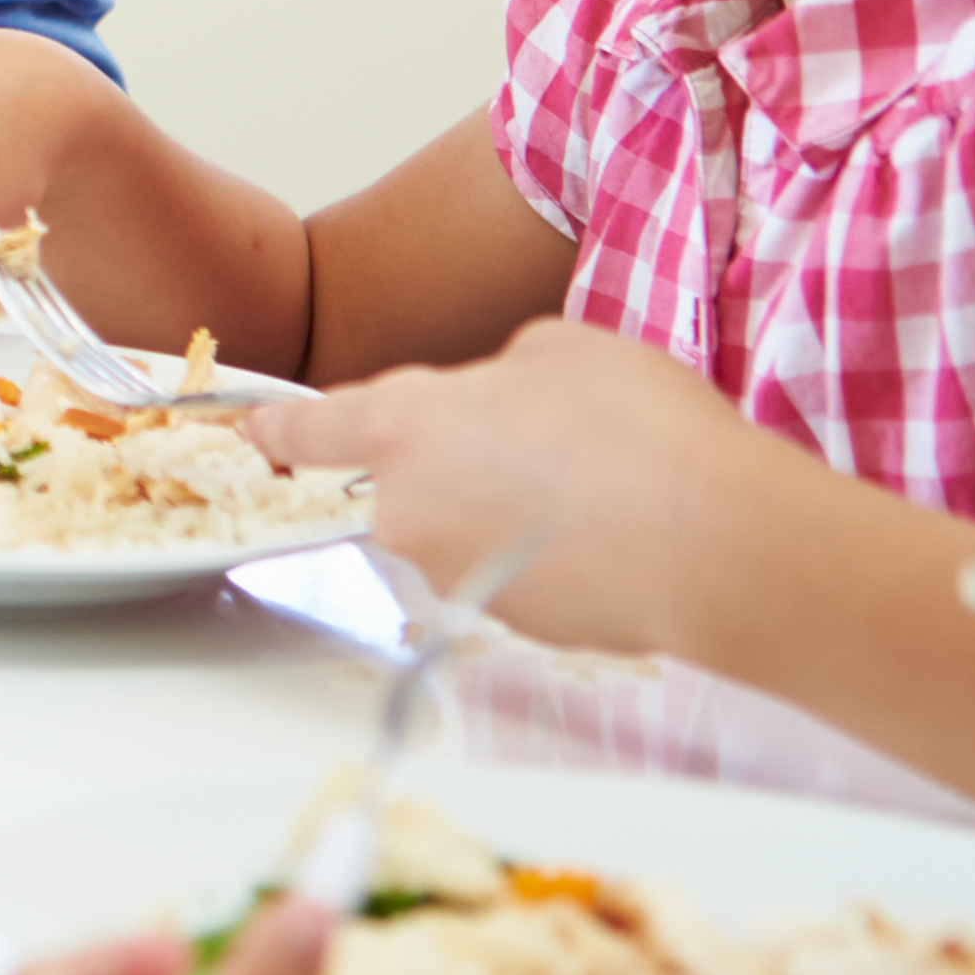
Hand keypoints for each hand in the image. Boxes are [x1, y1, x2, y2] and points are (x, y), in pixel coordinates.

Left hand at [245, 318, 791, 661]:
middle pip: (410, 481)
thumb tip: (499, 403)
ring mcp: (455, 576)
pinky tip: (612, 536)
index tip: (259, 432)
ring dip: (508, 510)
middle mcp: (409, 510)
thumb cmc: (639, 429)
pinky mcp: (508, 625)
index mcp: (404, 427)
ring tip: (596, 488)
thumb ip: (499, 373)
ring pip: (466, 527)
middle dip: (459, 463)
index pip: (317, 429)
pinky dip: (547, 557)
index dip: (284, 429)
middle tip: (547, 443)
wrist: (716, 543)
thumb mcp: (562, 349)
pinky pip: (512, 574)